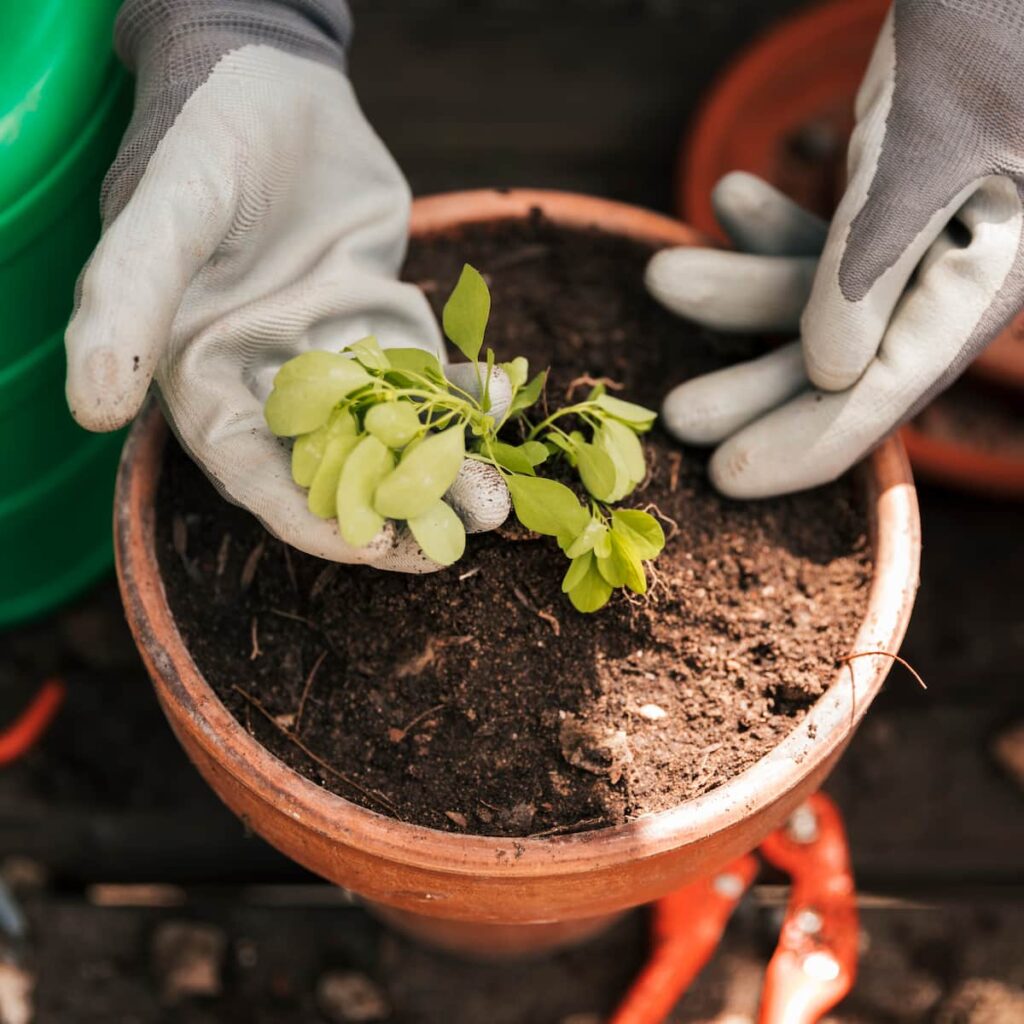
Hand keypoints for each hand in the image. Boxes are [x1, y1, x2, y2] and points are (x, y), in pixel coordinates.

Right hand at [65, 0, 507, 569]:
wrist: (270, 72)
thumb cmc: (203, 134)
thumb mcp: (166, 212)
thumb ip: (129, 300)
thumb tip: (91, 408)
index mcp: (207, 377)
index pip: (258, 475)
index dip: (315, 519)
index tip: (380, 550)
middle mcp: (270, 379)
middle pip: (341, 467)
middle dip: (407, 502)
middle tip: (475, 524)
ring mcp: (331, 352)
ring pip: (393, 429)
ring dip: (449, 460)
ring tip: (503, 491)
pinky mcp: (378, 318)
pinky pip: (425, 369)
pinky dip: (463, 390)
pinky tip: (503, 397)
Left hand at [646, 1, 1023, 497]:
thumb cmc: (988, 25)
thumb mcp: (925, 144)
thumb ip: (870, 265)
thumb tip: (826, 375)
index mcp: (988, 280)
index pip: (886, 392)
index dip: (804, 442)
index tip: (728, 478)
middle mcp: (960, 274)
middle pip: (845, 362)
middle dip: (756, 383)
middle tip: (677, 415)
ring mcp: (926, 239)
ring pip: (821, 298)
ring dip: (739, 293)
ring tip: (660, 275)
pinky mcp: (894, 201)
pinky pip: (826, 239)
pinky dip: (772, 228)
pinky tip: (726, 200)